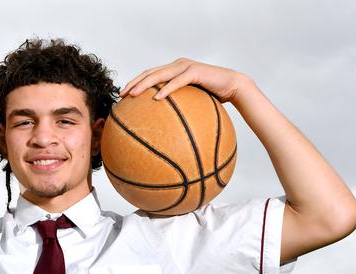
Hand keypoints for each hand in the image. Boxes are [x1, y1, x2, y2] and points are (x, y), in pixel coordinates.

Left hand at [120, 58, 247, 103]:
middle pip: (150, 72)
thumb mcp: (190, 102)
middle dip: (134, 83)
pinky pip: (177, 81)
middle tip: (122, 95)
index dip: (135, 83)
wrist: (233, 87)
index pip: (149, 75)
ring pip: (159, 74)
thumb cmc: (212, 97)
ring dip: (144, 84)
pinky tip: (157, 99)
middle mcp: (177, 65)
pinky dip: (167, 89)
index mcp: (174, 70)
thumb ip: (176, 106)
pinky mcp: (195, 71)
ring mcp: (185, 66)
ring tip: (133, 94)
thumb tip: (163, 126)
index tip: (123, 95)